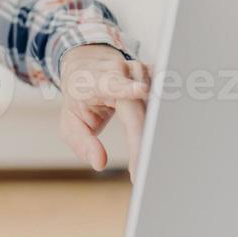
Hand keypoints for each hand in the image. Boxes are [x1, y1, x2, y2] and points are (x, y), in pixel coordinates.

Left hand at [57, 44, 150, 176]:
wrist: (89, 65)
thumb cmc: (79, 95)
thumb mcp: (71, 121)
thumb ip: (82, 142)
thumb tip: (99, 163)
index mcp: (96, 80)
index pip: (112, 84)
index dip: (127, 87)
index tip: (141, 90)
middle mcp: (122, 72)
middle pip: (139, 107)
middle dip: (142, 139)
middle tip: (141, 171)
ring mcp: (141, 72)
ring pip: (155, 108)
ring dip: (156, 135)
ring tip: (154, 162)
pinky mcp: (155, 77)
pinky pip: (162, 104)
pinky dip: (163, 125)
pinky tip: (166, 142)